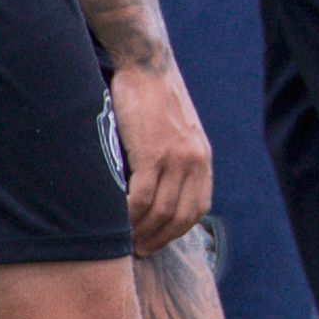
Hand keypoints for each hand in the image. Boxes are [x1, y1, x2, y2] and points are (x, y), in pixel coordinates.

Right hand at [111, 57, 214, 252]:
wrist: (148, 67)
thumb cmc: (153, 99)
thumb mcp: (175, 132)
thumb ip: (173, 160)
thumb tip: (156, 191)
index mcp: (202, 158)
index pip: (196, 209)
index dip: (175, 232)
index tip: (156, 243)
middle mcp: (195, 161)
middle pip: (179, 216)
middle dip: (157, 238)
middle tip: (135, 251)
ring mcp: (177, 157)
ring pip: (160, 210)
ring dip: (140, 231)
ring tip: (123, 243)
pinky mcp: (154, 152)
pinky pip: (142, 196)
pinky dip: (129, 215)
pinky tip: (116, 222)